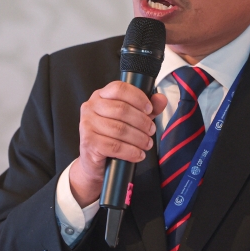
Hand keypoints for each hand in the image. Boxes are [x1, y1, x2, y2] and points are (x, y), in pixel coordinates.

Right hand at [69, 82, 167, 206]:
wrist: (95, 162)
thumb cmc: (112, 137)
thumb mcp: (131, 120)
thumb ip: (146, 108)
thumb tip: (161, 99)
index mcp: (100, 96)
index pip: (119, 88)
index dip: (138, 97)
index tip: (150, 109)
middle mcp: (90, 107)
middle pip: (121, 109)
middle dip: (142, 121)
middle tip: (151, 131)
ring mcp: (87, 125)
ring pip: (119, 129)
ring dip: (139, 138)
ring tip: (147, 144)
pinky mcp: (89, 143)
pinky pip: (115, 146)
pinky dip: (131, 152)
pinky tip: (138, 155)